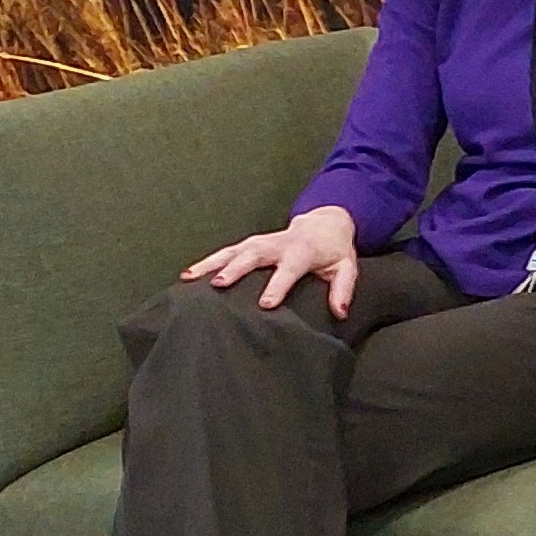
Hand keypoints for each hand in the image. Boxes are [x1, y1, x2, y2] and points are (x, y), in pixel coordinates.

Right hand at [187, 205, 362, 317]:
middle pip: (253, 255)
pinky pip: (225, 252)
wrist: (324, 223)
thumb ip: (343, 289)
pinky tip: (188, 274)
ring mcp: (260, 242)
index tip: (265, 304)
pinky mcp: (249, 244)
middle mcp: (277, 244)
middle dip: (235, 269)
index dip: (278, 285)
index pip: (289, 269)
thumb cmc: (334, 251)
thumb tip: (339, 312)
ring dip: (211, 263)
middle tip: (218, 285)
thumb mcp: (346, 268)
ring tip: (190, 277)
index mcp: (302, 251)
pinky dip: (207, 262)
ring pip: (232, 251)